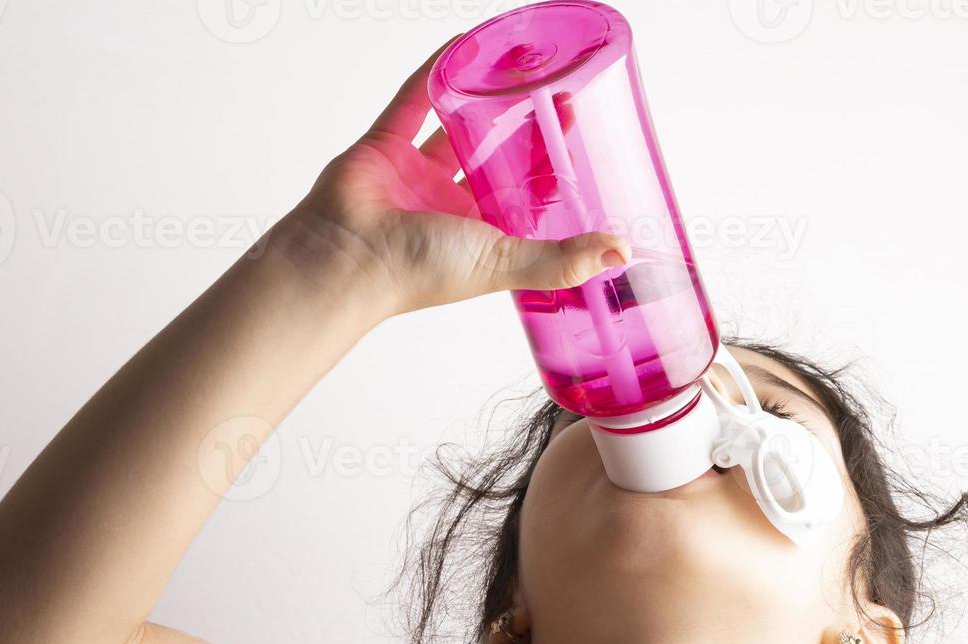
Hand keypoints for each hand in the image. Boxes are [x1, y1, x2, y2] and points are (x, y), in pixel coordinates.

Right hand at [280, 36, 631, 321]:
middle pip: (495, 161)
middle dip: (525, 133)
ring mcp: (416, 176)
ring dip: (482, 103)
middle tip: (558, 96)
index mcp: (480, 238)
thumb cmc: (419, 272)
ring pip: (456, 131)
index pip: (526, 201)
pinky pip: (412, 102)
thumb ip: (563, 259)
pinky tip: (459, 48)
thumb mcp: (505, 264)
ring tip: (516, 70)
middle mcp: (450, 208)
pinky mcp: (384, 148)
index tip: (580, 142)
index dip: (553, 174)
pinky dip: (434, 75)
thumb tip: (621, 253)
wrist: (347, 259)